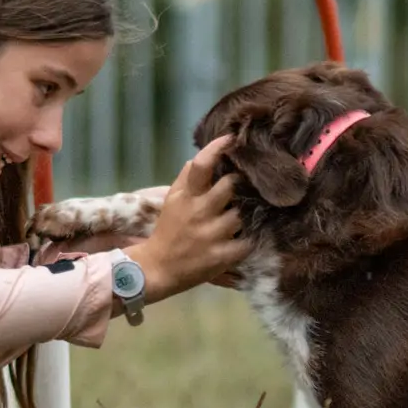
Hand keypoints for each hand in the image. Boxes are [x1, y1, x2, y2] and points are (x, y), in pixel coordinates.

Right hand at [125, 135, 249, 302]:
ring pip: (241, 214)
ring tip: (241, 219)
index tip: (231, 138)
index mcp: (186, 196)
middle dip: (237, 186)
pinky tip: (243, 240)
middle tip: (242, 190)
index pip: (201, 165)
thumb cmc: (169, 230)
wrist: (159, 268)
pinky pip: (247, 242)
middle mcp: (199, 212)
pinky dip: (247, 241)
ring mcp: (211, 235)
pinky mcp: (221, 256)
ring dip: (243, 216)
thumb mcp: (173, 200)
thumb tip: (201, 155)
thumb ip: (187, 178)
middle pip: (230, 186)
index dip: (217, 148)